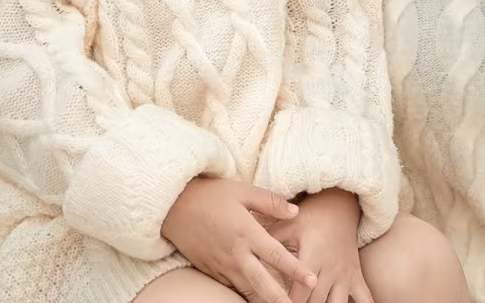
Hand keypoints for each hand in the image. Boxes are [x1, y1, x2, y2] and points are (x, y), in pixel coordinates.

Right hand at [160, 177, 317, 302]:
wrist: (172, 206)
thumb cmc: (209, 195)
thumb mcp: (241, 191)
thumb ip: (269, 202)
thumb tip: (295, 212)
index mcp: (246, 233)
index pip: (276, 256)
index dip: (296, 270)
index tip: (312, 280)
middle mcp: (235, 253)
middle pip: (262, 283)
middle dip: (281, 299)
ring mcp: (222, 265)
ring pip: (247, 290)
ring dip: (264, 300)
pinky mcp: (211, 270)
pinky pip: (231, 287)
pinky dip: (245, 294)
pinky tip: (256, 299)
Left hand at [265, 190, 370, 302]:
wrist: (339, 205)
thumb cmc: (309, 216)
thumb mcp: (288, 225)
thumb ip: (269, 241)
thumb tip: (246, 251)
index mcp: (312, 257)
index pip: (300, 291)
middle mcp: (331, 268)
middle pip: (317, 302)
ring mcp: (345, 274)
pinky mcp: (356, 275)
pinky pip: (365, 296)